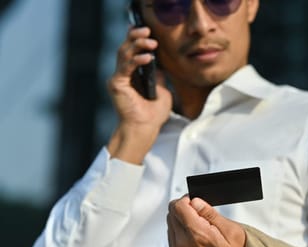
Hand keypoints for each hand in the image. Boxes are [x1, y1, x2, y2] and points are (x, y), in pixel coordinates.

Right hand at [106, 26, 172, 163]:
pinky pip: (125, 67)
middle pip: (126, 48)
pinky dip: (136, 60)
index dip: (137, 38)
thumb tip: (160, 65)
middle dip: (136, 37)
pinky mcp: (116, 84)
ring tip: (150, 42)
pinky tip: (148, 57)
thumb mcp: (163, 91)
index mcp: (133, 75)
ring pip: (124, 54)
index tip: (147, 29)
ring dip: (137, 45)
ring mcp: (119, 78)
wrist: (145, 128)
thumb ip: (159, 77)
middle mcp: (124, 74)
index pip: (132, 51)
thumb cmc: (153, 114)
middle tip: (147, 30)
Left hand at [167, 196, 252, 246]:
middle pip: (172, 213)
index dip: (188, 200)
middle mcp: (183, 244)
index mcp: (197, 235)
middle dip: (185, 209)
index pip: (178, 206)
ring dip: (182, 220)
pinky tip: (196, 235)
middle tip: (202, 215)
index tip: (198, 203)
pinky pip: (172, 235)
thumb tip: (195, 201)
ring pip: (170, 223)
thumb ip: (210, 213)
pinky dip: (181, 231)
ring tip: (201, 227)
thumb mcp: (232, 230)